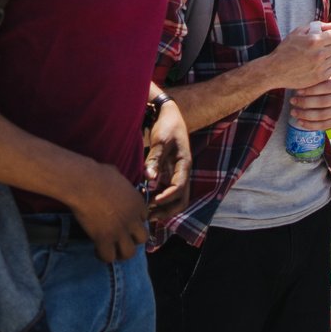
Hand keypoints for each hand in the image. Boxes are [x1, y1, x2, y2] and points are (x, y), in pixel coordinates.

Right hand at [63, 161, 151, 262]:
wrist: (84, 182)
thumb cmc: (97, 174)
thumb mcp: (117, 175)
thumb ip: (121, 183)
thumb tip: (115, 179)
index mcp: (138, 202)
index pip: (144, 219)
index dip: (134, 222)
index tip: (123, 222)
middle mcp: (133, 218)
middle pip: (142, 238)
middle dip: (132, 240)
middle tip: (120, 238)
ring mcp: (120, 230)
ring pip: (129, 253)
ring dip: (120, 253)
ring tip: (110, 249)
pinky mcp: (104, 238)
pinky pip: (109, 257)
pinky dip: (103, 256)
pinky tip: (96, 249)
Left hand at [145, 99, 191, 221]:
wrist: (169, 115)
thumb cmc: (167, 126)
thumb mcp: (160, 141)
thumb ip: (155, 160)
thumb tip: (149, 179)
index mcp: (184, 164)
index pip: (179, 188)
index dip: (166, 197)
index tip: (151, 202)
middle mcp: (183, 172)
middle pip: (182, 200)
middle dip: (167, 210)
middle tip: (149, 216)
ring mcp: (178, 173)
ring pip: (176, 199)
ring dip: (164, 208)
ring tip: (146, 212)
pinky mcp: (171, 173)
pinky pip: (168, 192)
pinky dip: (159, 200)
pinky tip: (145, 201)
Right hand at [270, 22, 330, 90]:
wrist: (274, 70)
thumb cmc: (285, 49)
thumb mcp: (297, 33)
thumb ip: (317, 26)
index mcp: (314, 41)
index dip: (327, 36)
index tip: (321, 39)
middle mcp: (319, 54)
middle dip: (326, 46)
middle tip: (316, 49)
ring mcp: (320, 67)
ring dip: (326, 57)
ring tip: (315, 58)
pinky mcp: (319, 77)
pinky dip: (326, 68)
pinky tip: (316, 66)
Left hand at [289, 75, 330, 131]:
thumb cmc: (322, 87)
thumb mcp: (322, 80)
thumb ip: (313, 79)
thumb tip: (296, 80)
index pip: (327, 87)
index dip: (311, 89)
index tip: (297, 91)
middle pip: (323, 102)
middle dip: (305, 102)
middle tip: (292, 101)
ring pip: (322, 115)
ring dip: (305, 114)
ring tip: (293, 112)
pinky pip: (322, 125)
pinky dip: (309, 125)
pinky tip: (299, 122)